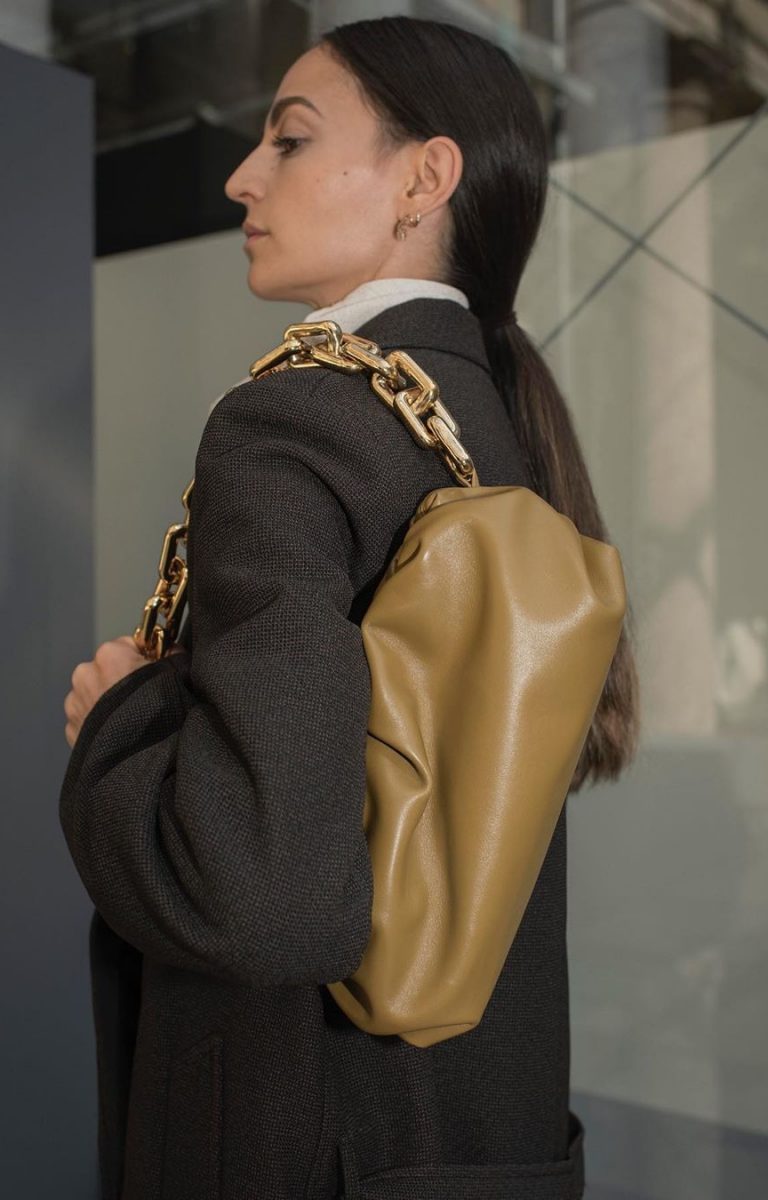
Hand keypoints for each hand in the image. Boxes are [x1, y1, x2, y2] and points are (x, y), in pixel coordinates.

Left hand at [64, 634, 168, 748]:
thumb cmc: (161, 714)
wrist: (141, 759)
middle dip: (122, 679)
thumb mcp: (178, 675)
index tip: (154, 673)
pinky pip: (87, 718)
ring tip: (130, 719)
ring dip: (108, 702)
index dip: (144, 659)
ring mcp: (75, 703)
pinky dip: (100, 722)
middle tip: (143, 699)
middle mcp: (85, 674)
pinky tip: (119, 732)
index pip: (128, 645)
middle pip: (107, 669)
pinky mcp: (71, 729)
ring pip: (94, 694)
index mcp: (110, 654)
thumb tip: (171, 649)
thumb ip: (173, 655)